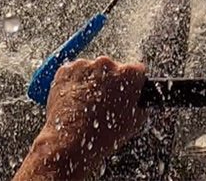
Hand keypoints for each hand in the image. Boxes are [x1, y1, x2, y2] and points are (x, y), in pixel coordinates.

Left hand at [15, 57, 146, 179]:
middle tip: (104, 102)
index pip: (136, 70)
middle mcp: (107, 64)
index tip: (128, 90)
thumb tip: (138, 99)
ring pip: (91, 70)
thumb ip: (140, 103)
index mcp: (128, 75)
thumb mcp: (134, 122)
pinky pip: (74, 73)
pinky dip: (74, 84)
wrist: (71, 141)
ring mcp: (84, 65)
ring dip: (91, 82)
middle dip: (109, 81)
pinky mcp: (66, 70)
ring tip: (86, 105)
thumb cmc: (104, 134)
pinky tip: (75, 102)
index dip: (133, 82)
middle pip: (112, 68)